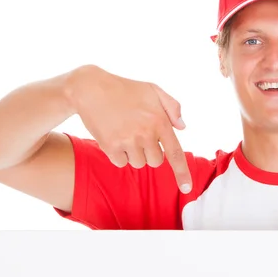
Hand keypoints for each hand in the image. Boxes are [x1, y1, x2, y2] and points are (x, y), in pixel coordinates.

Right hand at [67, 65, 191, 193]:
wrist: (91, 88)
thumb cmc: (125, 89)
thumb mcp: (153, 90)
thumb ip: (172, 107)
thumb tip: (182, 128)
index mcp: (160, 121)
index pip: (175, 153)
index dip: (182, 173)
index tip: (186, 188)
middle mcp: (146, 133)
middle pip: (156, 162)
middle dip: (150, 152)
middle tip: (139, 134)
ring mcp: (128, 141)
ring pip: (138, 163)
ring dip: (134, 153)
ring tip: (125, 132)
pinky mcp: (110, 146)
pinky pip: (121, 163)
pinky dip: (118, 154)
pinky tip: (114, 136)